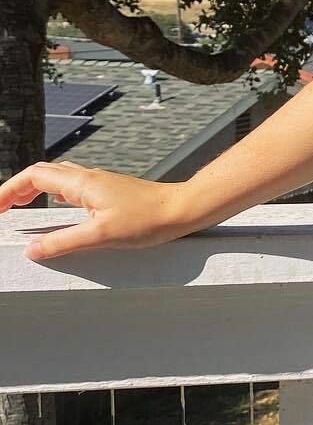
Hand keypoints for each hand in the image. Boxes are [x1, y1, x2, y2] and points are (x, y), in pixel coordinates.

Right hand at [0, 163, 194, 261]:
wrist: (183, 209)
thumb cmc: (148, 220)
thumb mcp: (101, 235)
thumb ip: (64, 241)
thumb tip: (32, 250)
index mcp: (81, 184)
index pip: (33, 177)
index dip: (9, 190)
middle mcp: (88, 178)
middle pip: (42, 174)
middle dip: (17, 188)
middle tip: (2, 210)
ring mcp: (100, 183)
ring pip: (58, 178)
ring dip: (34, 189)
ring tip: (19, 207)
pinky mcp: (110, 192)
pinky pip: (73, 187)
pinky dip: (54, 194)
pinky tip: (57, 208)